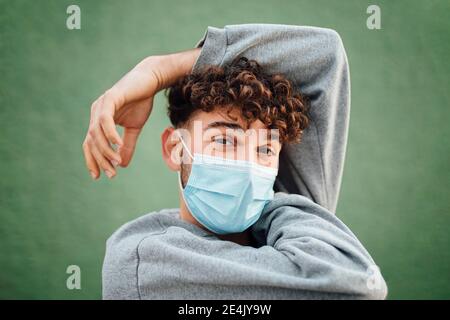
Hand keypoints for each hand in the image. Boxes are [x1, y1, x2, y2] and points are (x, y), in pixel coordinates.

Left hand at [82, 48, 200, 179]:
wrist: (150, 80)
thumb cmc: (141, 101)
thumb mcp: (134, 128)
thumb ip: (127, 145)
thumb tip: (121, 164)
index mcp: (99, 120)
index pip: (90, 144)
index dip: (93, 160)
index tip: (99, 176)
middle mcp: (96, 112)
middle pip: (91, 141)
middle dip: (100, 159)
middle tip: (111, 174)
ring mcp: (101, 105)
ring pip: (96, 133)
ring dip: (106, 150)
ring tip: (116, 162)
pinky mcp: (110, 99)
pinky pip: (105, 120)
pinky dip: (110, 134)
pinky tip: (118, 145)